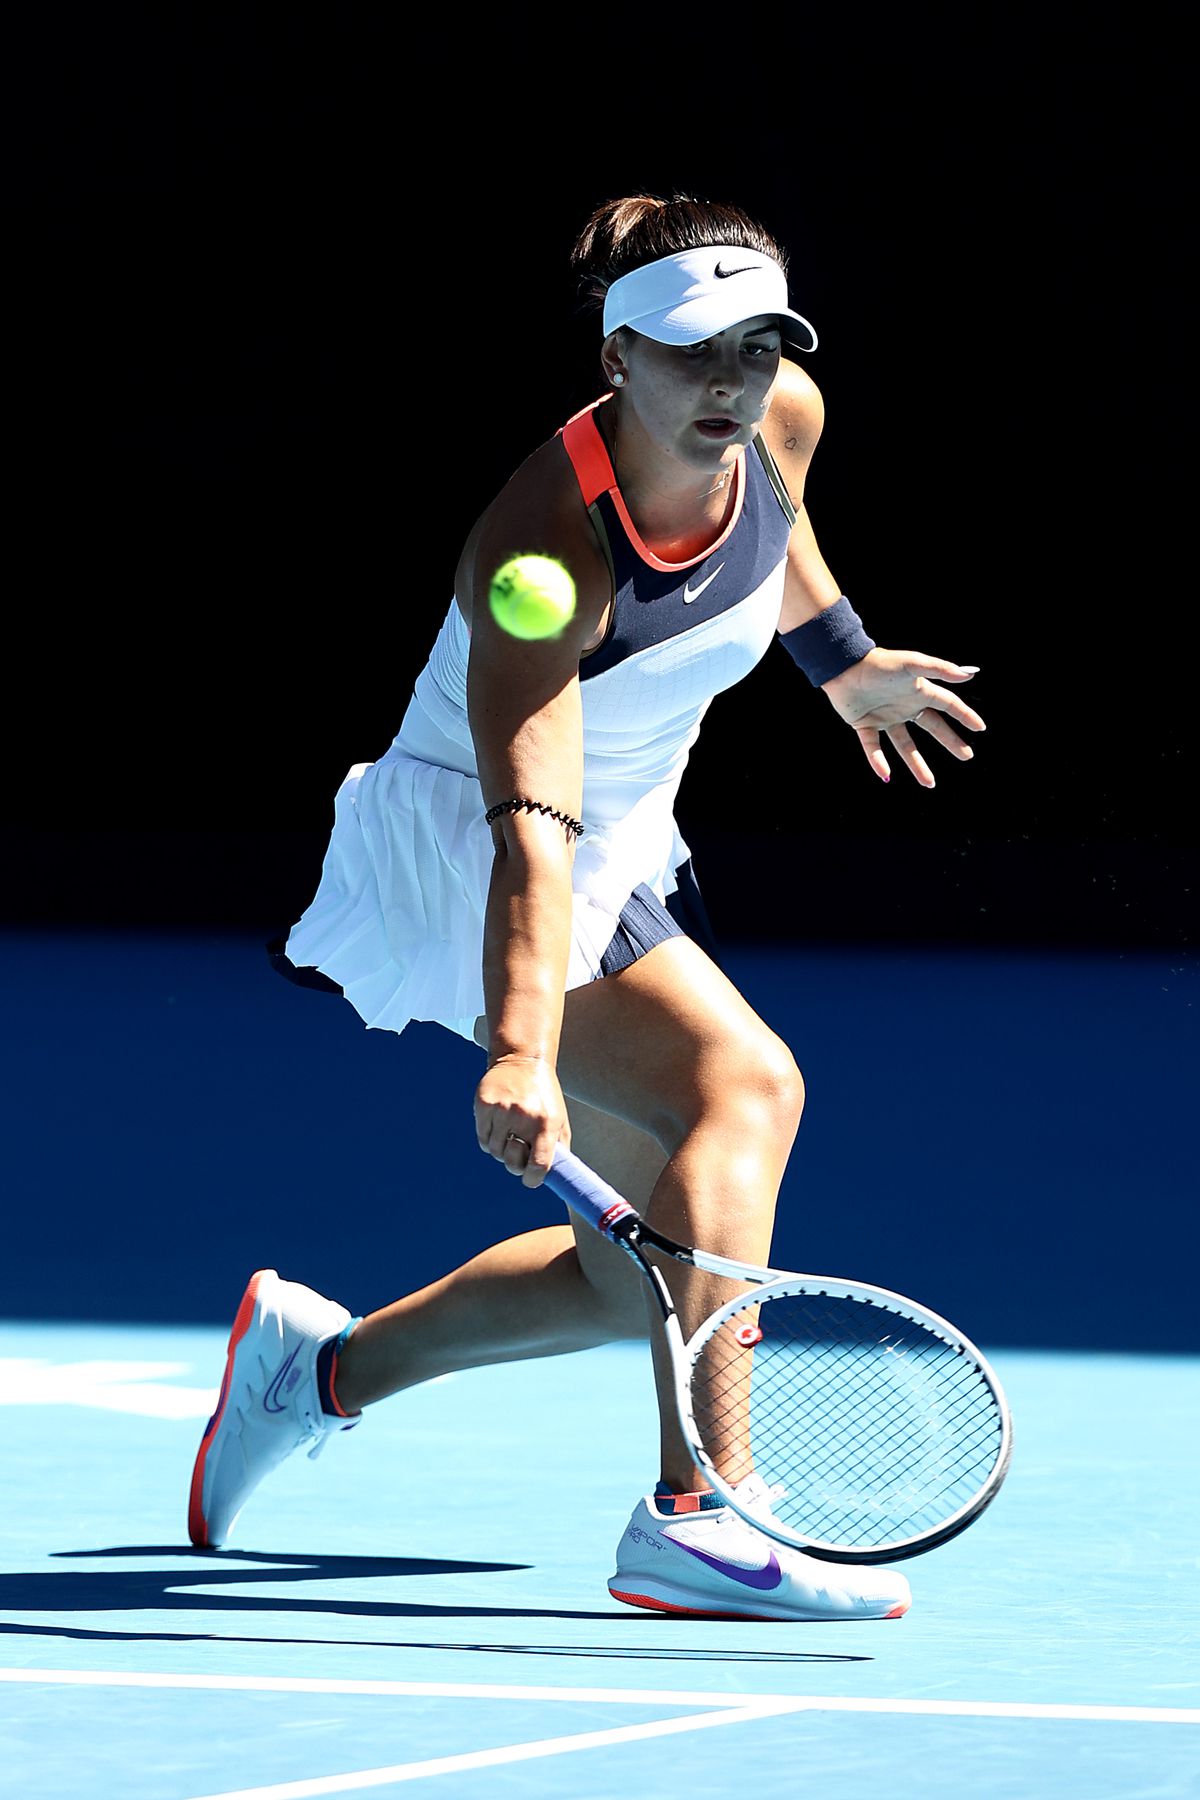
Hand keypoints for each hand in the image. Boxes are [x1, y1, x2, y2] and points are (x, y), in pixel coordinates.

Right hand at [474, 1052, 569, 1186]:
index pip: (538, 1165)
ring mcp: (501, 1110)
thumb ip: (559, 1148)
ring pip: (494, 1151)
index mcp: (546, 1123)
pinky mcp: (484, 1104)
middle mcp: (524, 1116)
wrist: (522, 1060)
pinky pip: (482, 1138)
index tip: (530, 1179)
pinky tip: (498, 1123)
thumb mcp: (559, 1118)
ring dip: (501, 1148)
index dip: (533, 1179)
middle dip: (514, 1163)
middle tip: (518, 1151)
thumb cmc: (544, 1095)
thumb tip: (555, 1178)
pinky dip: (489, 1138)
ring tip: (509, 1131)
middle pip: (511, 1162)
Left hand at [821, 648, 984, 786]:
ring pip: (905, 745)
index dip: (964, 715)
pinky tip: (885, 775)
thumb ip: (940, 669)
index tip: (980, 728)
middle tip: (966, 756)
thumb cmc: (879, 662)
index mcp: (918, 691)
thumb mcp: (912, 663)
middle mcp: (905, 706)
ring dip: (917, 764)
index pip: (948, 705)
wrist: (843, 666)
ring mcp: (885, 717)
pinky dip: (878, 761)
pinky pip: (873, 747)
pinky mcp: (864, 724)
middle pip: (933, 727)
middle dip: (950, 741)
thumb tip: (970, 673)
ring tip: (930, 784)